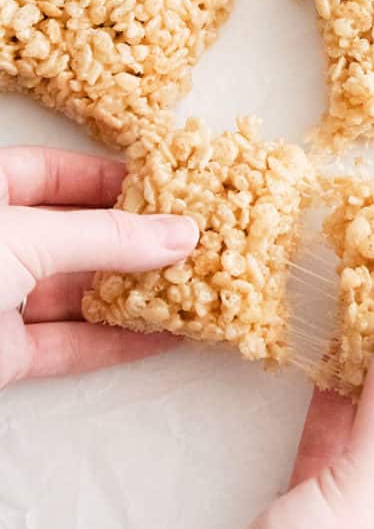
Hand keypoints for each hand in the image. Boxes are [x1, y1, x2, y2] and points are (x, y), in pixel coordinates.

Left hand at [0, 145, 198, 389]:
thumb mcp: (24, 237)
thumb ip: (106, 238)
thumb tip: (181, 233)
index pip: (62, 174)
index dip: (118, 180)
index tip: (175, 189)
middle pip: (78, 234)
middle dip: (137, 240)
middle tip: (199, 240)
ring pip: (78, 290)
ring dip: (136, 293)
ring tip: (197, 287)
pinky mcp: (0, 354)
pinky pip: (68, 343)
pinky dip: (115, 343)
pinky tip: (163, 337)